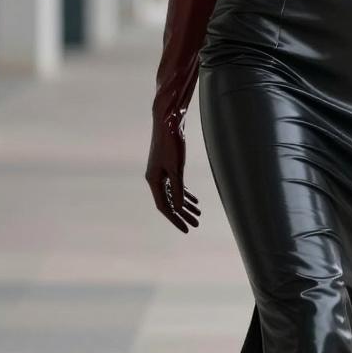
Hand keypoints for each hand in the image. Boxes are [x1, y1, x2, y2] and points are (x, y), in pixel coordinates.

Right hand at [145, 113, 201, 233]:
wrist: (168, 123)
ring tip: (198, 214)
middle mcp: (155, 179)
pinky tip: (194, 200)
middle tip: (196, 224)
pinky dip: (185, 193)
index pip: (164, 206)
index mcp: (153, 181)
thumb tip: (180, 208)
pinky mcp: (168, 167)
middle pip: (170, 202)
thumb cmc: (170, 144)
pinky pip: (176, 185)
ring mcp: (161, 173)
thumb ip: (178, 188)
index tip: (186, 229)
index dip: (175, 219)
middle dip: (183, 215)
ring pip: (174, 194)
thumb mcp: (176, 168)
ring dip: (185, 205)